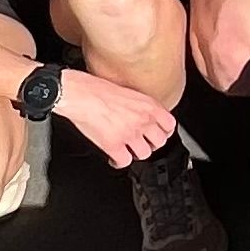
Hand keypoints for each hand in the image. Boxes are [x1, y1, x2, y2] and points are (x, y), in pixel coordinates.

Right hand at [50, 66, 179, 166]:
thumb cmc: (96, 88)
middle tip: (142, 143)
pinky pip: (124, 162)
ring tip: (128, 150)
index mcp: (147, 105)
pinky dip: (119, 162)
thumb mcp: (128, 91)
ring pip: (144, 154)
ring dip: (135, 154)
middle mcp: (142, 120)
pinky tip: (114, 158)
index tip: (159, 134)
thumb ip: (140, 104)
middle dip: (150, 145)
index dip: (164, 132)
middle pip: (159, 143)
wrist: (79, 94)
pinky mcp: (113, 145)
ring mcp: (129, 134)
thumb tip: (143, 114)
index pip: (170, 125)